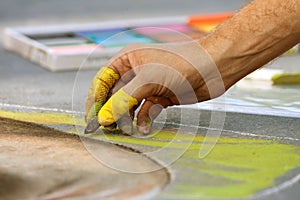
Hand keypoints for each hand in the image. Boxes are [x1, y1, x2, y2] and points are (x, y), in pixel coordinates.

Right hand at [85, 42, 224, 133]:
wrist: (214, 67)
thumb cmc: (182, 63)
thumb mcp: (147, 80)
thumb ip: (123, 100)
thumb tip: (103, 117)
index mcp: (127, 60)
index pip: (103, 81)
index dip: (95, 99)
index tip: (92, 118)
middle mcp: (136, 72)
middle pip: (115, 95)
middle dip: (111, 112)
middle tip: (108, 128)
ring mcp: (149, 85)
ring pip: (130, 105)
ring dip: (127, 118)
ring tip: (125, 130)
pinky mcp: (161, 97)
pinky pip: (146, 111)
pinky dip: (144, 120)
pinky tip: (145, 128)